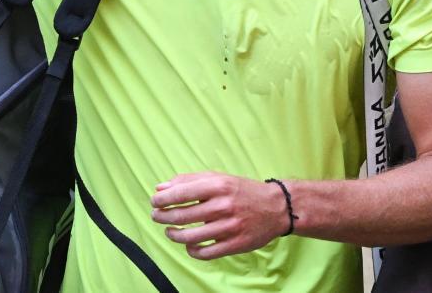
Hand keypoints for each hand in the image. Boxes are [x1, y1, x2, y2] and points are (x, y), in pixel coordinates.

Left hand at [150, 171, 288, 259]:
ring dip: (173, 235)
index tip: (154, 201)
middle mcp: (223, 206)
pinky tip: (188, 244)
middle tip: (156, 216)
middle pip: (182, 216)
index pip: (180, 193)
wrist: (276, 207)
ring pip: (190, 237)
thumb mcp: (218, 178)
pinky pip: (205, 253)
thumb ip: (189, 180)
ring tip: (169, 231)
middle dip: (163, 216)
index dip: (162, 199)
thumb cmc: (242, 190)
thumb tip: (160, 188)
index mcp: (218, 186)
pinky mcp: (235, 245)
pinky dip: (192, 251)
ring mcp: (229, 227)